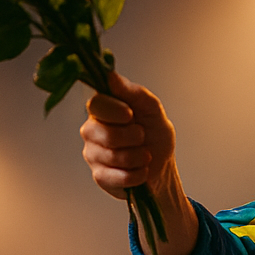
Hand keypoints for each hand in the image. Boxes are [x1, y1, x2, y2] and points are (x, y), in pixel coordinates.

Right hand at [80, 71, 197, 254]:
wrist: (163, 167)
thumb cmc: (155, 135)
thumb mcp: (153, 111)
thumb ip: (135, 93)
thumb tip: (111, 76)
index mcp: (103, 110)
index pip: (96, 105)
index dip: (114, 111)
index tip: (130, 115)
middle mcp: (92, 131)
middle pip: (104, 133)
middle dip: (133, 137)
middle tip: (142, 137)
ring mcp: (93, 154)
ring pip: (112, 156)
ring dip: (139, 157)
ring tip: (145, 155)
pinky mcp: (100, 177)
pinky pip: (117, 177)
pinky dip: (137, 175)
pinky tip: (141, 171)